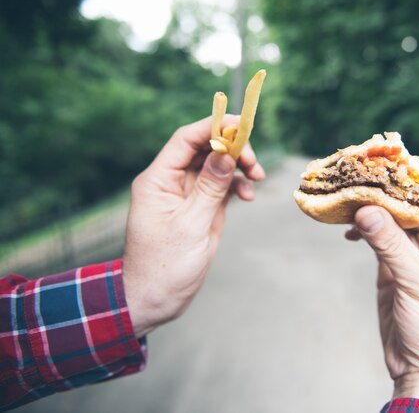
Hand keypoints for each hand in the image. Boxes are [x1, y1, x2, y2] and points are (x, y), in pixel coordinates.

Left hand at [122, 115, 264, 336]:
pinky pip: (220, 186)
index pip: (186, 140)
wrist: (156, 298)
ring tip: (258, 179)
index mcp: (158, 180)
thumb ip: (210, 187)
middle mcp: (171, 182)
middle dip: (232, 149)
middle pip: (204, 149)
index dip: (213, 127)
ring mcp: (186, 195)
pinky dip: (236, 186)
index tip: (240, 125)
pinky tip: (248, 196)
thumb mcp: (191, 225)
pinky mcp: (199, 208)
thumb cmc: (165, 266)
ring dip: (238, 167)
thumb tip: (226, 154)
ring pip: (215, 166)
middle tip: (254, 162)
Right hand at [345, 178, 418, 412]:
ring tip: (349, 198)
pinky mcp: (394, 271)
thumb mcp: (417, 283)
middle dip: (388, 192)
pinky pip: (378, 241)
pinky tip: (350, 227)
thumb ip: (391, 245)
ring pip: (393, 222)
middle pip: (413, 207)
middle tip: (361, 176)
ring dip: (373, 210)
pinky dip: (364, 231)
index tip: (391, 163)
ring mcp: (415, 258)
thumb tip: (365, 210)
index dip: (418, 179)